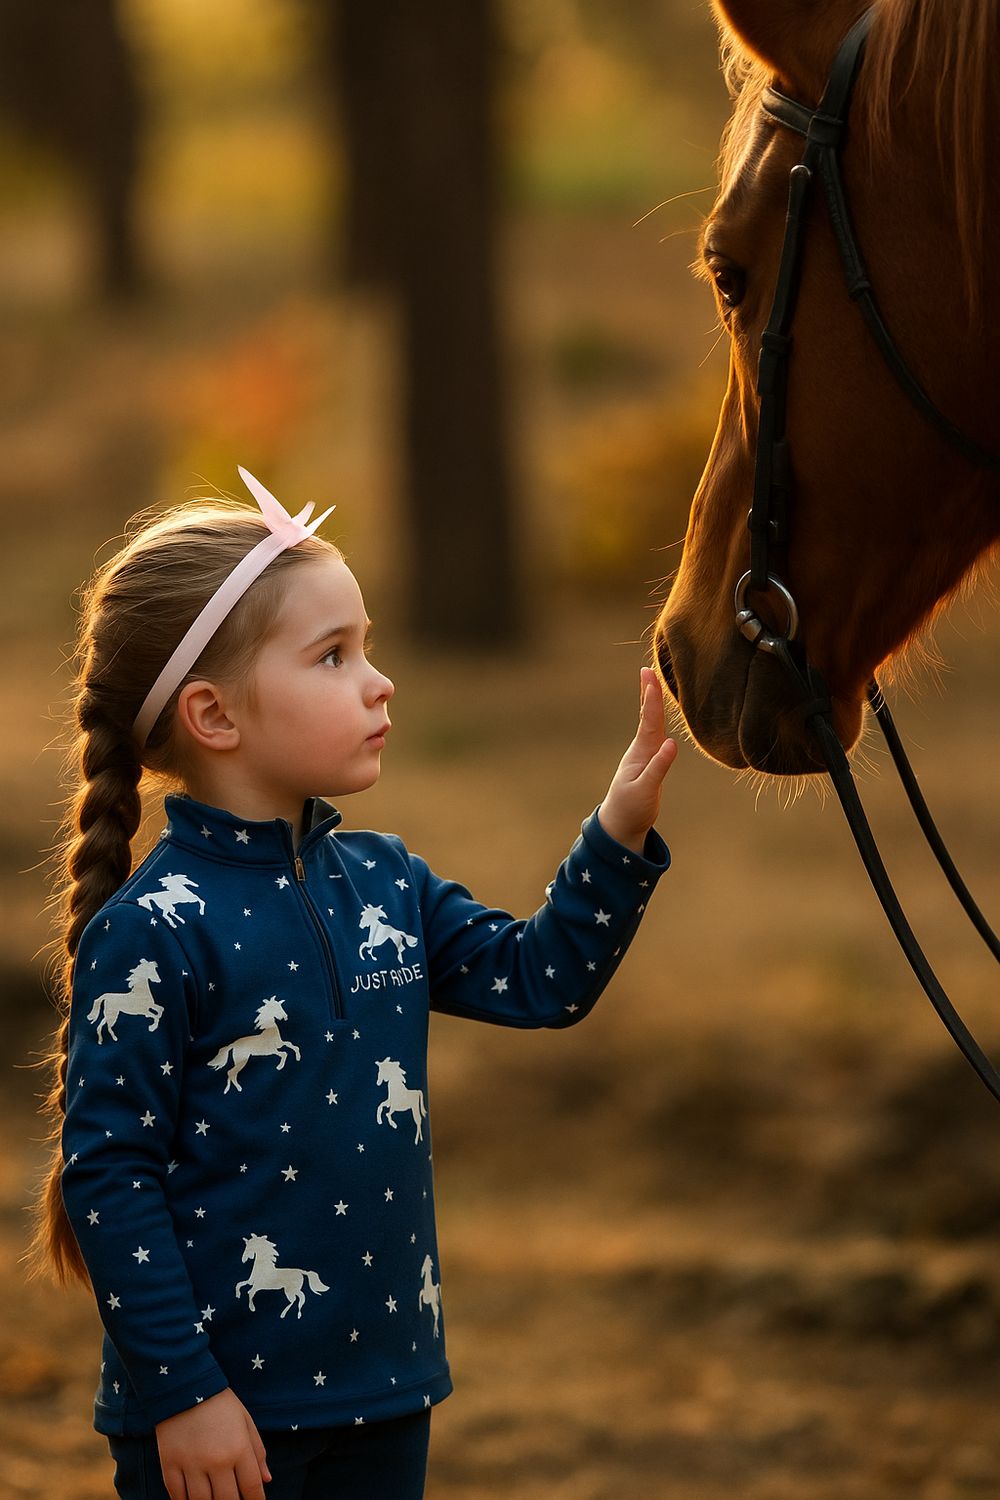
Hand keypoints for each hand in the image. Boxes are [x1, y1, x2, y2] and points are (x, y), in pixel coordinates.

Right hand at [156, 1388, 270, 1499]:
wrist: (184, 1386)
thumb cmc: (220, 1403)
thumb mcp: (245, 1421)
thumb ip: (257, 1451)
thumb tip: (266, 1480)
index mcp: (238, 1448)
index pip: (251, 1487)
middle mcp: (216, 1460)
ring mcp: (191, 1464)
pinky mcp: (170, 1464)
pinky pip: (177, 1497)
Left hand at [597, 668, 677, 853]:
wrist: (622, 825)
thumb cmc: (631, 808)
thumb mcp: (645, 790)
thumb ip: (658, 767)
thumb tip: (671, 744)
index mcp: (642, 753)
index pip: (649, 720)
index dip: (651, 698)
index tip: (650, 676)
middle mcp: (642, 750)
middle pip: (647, 716)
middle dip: (648, 693)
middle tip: (647, 669)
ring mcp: (645, 756)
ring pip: (649, 724)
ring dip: (650, 703)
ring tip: (650, 682)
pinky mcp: (650, 763)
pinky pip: (654, 735)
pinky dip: (655, 721)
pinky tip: (657, 711)